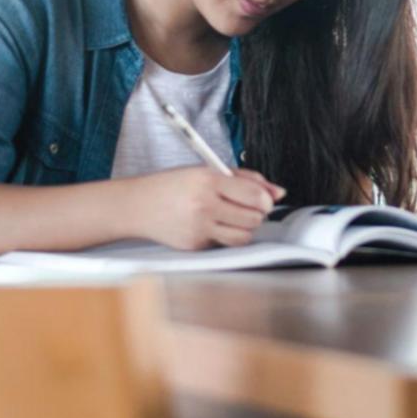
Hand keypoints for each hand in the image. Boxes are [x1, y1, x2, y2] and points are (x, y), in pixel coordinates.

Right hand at [131, 166, 284, 249]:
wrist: (137, 206)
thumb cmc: (172, 186)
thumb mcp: (206, 172)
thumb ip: (245, 179)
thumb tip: (278, 192)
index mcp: (208, 180)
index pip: (254, 195)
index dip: (266, 200)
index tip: (264, 200)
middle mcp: (204, 204)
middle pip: (254, 218)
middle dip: (256, 214)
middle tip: (246, 207)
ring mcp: (199, 228)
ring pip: (244, 236)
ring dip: (245, 228)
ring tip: (232, 217)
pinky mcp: (195, 245)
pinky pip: (225, 244)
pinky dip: (225, 236)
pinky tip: (212, 225)